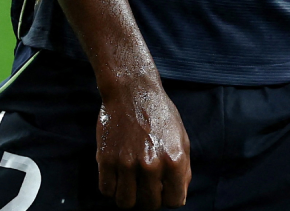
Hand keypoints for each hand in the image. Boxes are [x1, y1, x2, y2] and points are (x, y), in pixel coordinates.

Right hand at [96, 78, 191, 208]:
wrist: (132, 90)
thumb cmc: (159, 114)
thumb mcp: (181, 138)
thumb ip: (183, 169)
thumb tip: (178, 196)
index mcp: (175, 160)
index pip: (174, 202)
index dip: (169, 196)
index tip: (163, 187)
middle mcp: (152, 164)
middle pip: (149, 205)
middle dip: (149, 199)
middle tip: (145, 185)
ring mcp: (127, 163)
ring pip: (125, 203)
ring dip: (129, 197)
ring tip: (130, 183)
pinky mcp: (106, 158)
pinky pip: (106, 191)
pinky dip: (111, 188)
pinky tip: (117, 176)